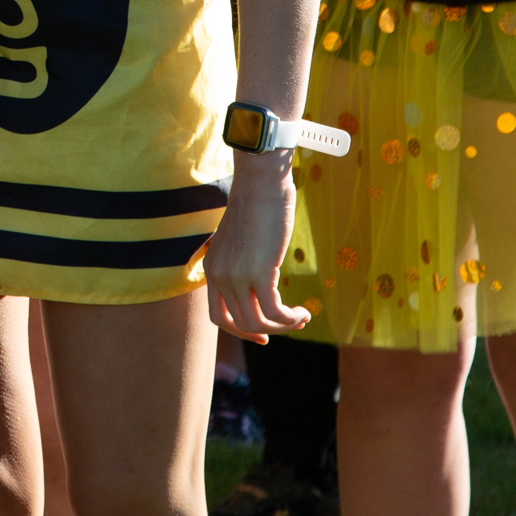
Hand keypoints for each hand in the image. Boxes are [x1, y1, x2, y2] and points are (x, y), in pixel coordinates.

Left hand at [204, 154, 312, 343]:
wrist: (261, 180)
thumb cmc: (256, 203)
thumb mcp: (240, 239)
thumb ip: (241, 261)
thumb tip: (259, 280)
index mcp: (212, 268)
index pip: (218, 316)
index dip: (240, 332)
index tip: (263, 335)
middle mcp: (219, 275)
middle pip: (240, 324)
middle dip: (268, 331)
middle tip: (290, 324)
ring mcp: (236, 275)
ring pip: (258, 323)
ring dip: (283, 326)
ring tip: (301, 317)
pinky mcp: (259, 271)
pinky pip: (274, 312)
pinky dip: (291, 318)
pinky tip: (304, 312)